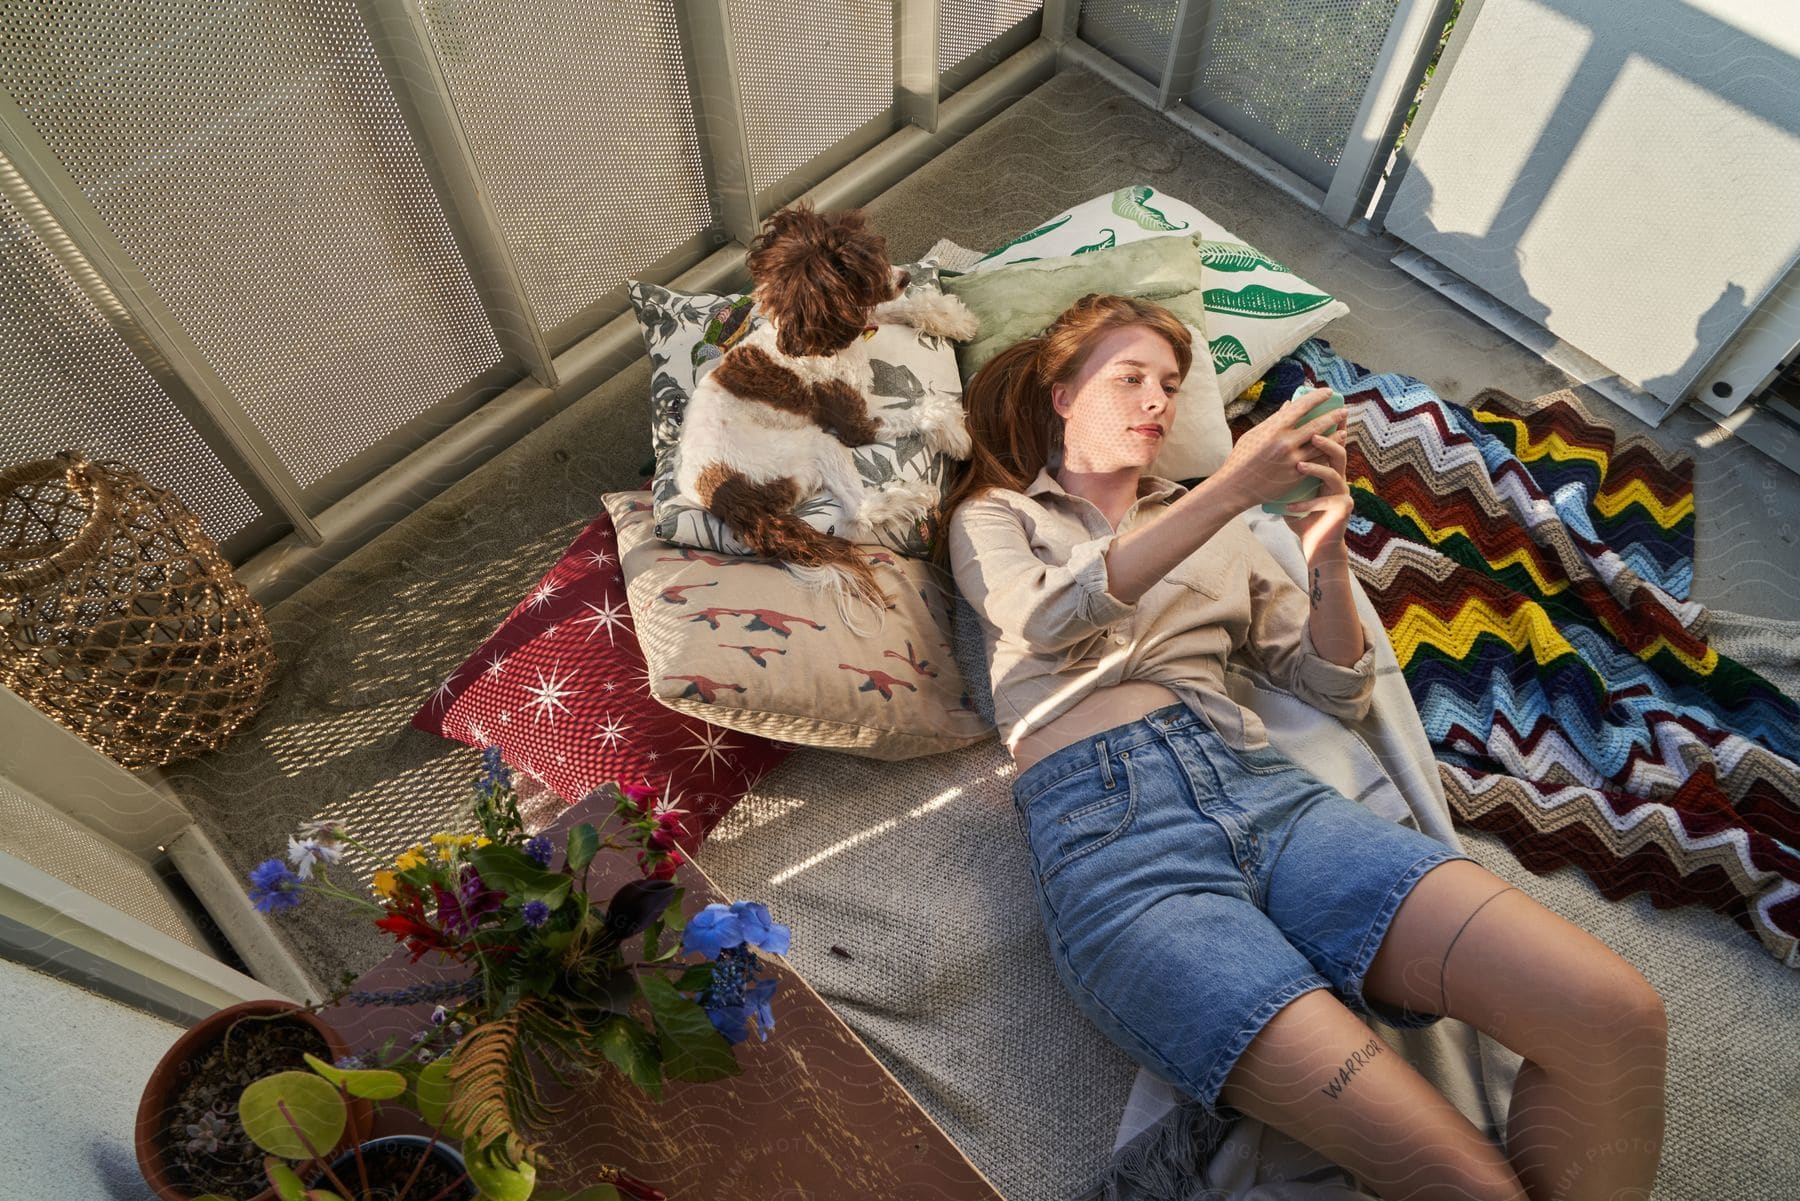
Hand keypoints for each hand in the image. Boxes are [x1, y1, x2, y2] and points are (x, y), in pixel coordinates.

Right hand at [1215, 387, 1347, 508]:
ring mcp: (1293, 460)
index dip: (1317, 397)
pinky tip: (1333, 450)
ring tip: (1344, 430)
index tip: (1328, 392)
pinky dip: (1326, 454)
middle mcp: (1286, 443)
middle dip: (1333, 416)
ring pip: (1321, 445)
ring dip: (1335, 437)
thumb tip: (1289, 405)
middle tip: (1344, 410)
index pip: (1302, 407)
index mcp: (1274, 429)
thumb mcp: (1253, 434)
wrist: (1235, 488)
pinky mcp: (1296, 475)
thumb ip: (1274, 420)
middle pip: (1317, 425)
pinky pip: (1317, 462)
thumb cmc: (1240, 458)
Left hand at [1278, 418, 1353, 563]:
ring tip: (1300, 465)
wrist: (1315, 542)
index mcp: (1327, 468)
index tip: (1315, 415)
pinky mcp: (1343, 509)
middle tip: (1313, 432)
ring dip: (1317, 468)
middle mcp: (1338, 477)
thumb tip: (1271, 443)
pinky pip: (1324, 501)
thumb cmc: (1301, 513)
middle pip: (1338, 452)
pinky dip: (1305, 504)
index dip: (1325, 429)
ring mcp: (1342, 492)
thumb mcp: (1291, 487)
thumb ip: (1287, 467)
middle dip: (1328, 440)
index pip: (1328, 444)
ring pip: (1335, 473)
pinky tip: (1289, 506)